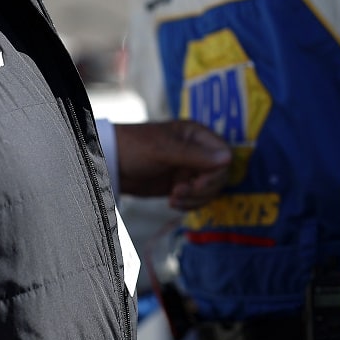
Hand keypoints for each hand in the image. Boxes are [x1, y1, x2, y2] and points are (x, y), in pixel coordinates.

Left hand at [115, 119, 231, 209]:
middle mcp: (198, 152)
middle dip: (202, 189)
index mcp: (197, 135)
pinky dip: (189, 204)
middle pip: (219, 176)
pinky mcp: (182, 185)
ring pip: (210, 190)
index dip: (216, 172)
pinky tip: (172, 203)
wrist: (111, 164)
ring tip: (173, 199)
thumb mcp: (164, 149)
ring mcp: (190, 169)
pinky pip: (197, 198)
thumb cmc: (135, 147)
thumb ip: (196, 155)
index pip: (224, 154)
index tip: (198, 183)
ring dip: (195, 199)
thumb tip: (229, 157)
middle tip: (179, 192)